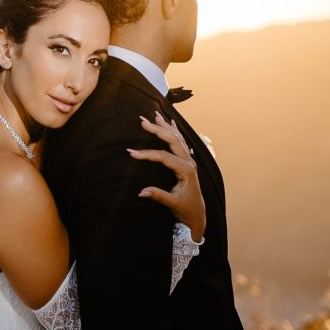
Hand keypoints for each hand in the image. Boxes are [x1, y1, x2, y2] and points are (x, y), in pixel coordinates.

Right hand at [127, 112, 205, 240]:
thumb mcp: (172, 204)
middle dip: (157, 130)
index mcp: (186, 170)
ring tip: (154, 115)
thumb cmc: (186, 209)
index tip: (132, 153)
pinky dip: (174, 130)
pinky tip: (171, 121)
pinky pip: (181, 142)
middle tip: (142, 122)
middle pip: (172, 140)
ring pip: (177, 138)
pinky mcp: (187, 161)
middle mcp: (189, 162)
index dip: (147, 154)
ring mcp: (189, 160)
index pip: (164, 157)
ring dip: (165, 126)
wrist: (197, 214)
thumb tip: (141, 192)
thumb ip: (158, 196)